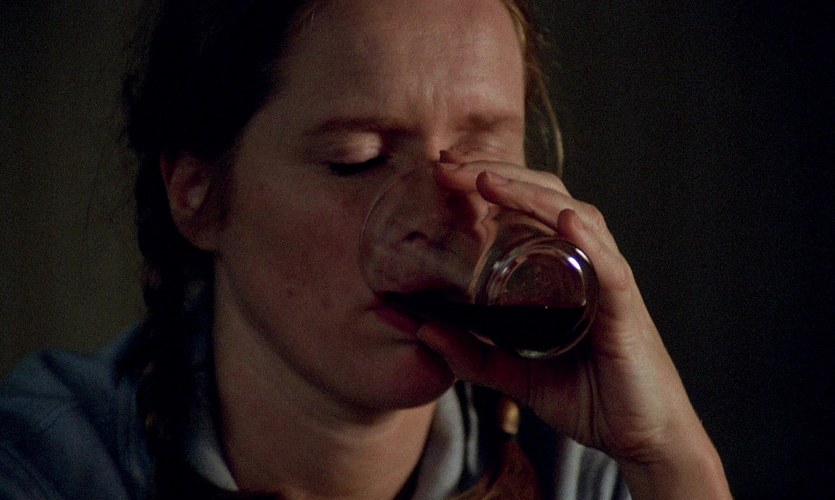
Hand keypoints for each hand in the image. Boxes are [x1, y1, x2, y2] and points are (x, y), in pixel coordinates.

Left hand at [417, 160, 730, 498]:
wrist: (642, 438)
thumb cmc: (587, 397)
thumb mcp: (515, 373)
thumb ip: (471, 354)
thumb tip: (420, 329)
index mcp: (562, 271)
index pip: (526, 211)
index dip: (488, 184)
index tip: (442, 171)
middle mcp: (587, 265)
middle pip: (547, 200)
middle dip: (498, 175)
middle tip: (449, 165)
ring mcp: (609, 284)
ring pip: (578, 219)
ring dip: (532, 195)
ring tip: (488, 179)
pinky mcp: (627, 313)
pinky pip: (611, 269)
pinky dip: (590, 241)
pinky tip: (566, 220)